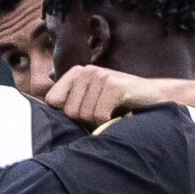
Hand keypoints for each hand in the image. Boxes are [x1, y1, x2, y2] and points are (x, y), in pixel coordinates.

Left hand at [45, 66, 172, 128]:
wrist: (154, 98)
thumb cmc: (119, 105)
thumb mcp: (91, 101)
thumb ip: (70, 105)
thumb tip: (40, 121)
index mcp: (76, 74)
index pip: (52, 101)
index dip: (67, 114)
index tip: (85, 112)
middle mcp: (86, 71)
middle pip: (69, 111)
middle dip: (85, 120)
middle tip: (103, 112)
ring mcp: (100, 76)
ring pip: (84, 115)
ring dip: (99, 121)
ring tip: (112, 111)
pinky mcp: (114, 85)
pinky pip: (99, 115)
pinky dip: (109, 121)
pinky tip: (119, 112)